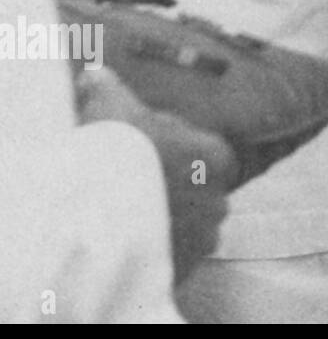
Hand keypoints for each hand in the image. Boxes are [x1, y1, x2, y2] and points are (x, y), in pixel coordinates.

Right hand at [76, 67, 239, 283]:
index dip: (165, 146)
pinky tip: (130, 236)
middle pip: (192, 185)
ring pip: (184, 220)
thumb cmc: (115, 154)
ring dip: (163, 215)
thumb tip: (96, 71)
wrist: (98, 216)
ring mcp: (204, 235)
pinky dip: (156, 245)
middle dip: (167, 183)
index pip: (197, 147)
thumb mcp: (111, 110)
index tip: (141, 150)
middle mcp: (220, 196)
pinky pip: (172, 252)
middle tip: (131, 182)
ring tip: (127, 212)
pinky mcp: (185, 267)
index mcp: (216, 155)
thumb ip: (109, 89)